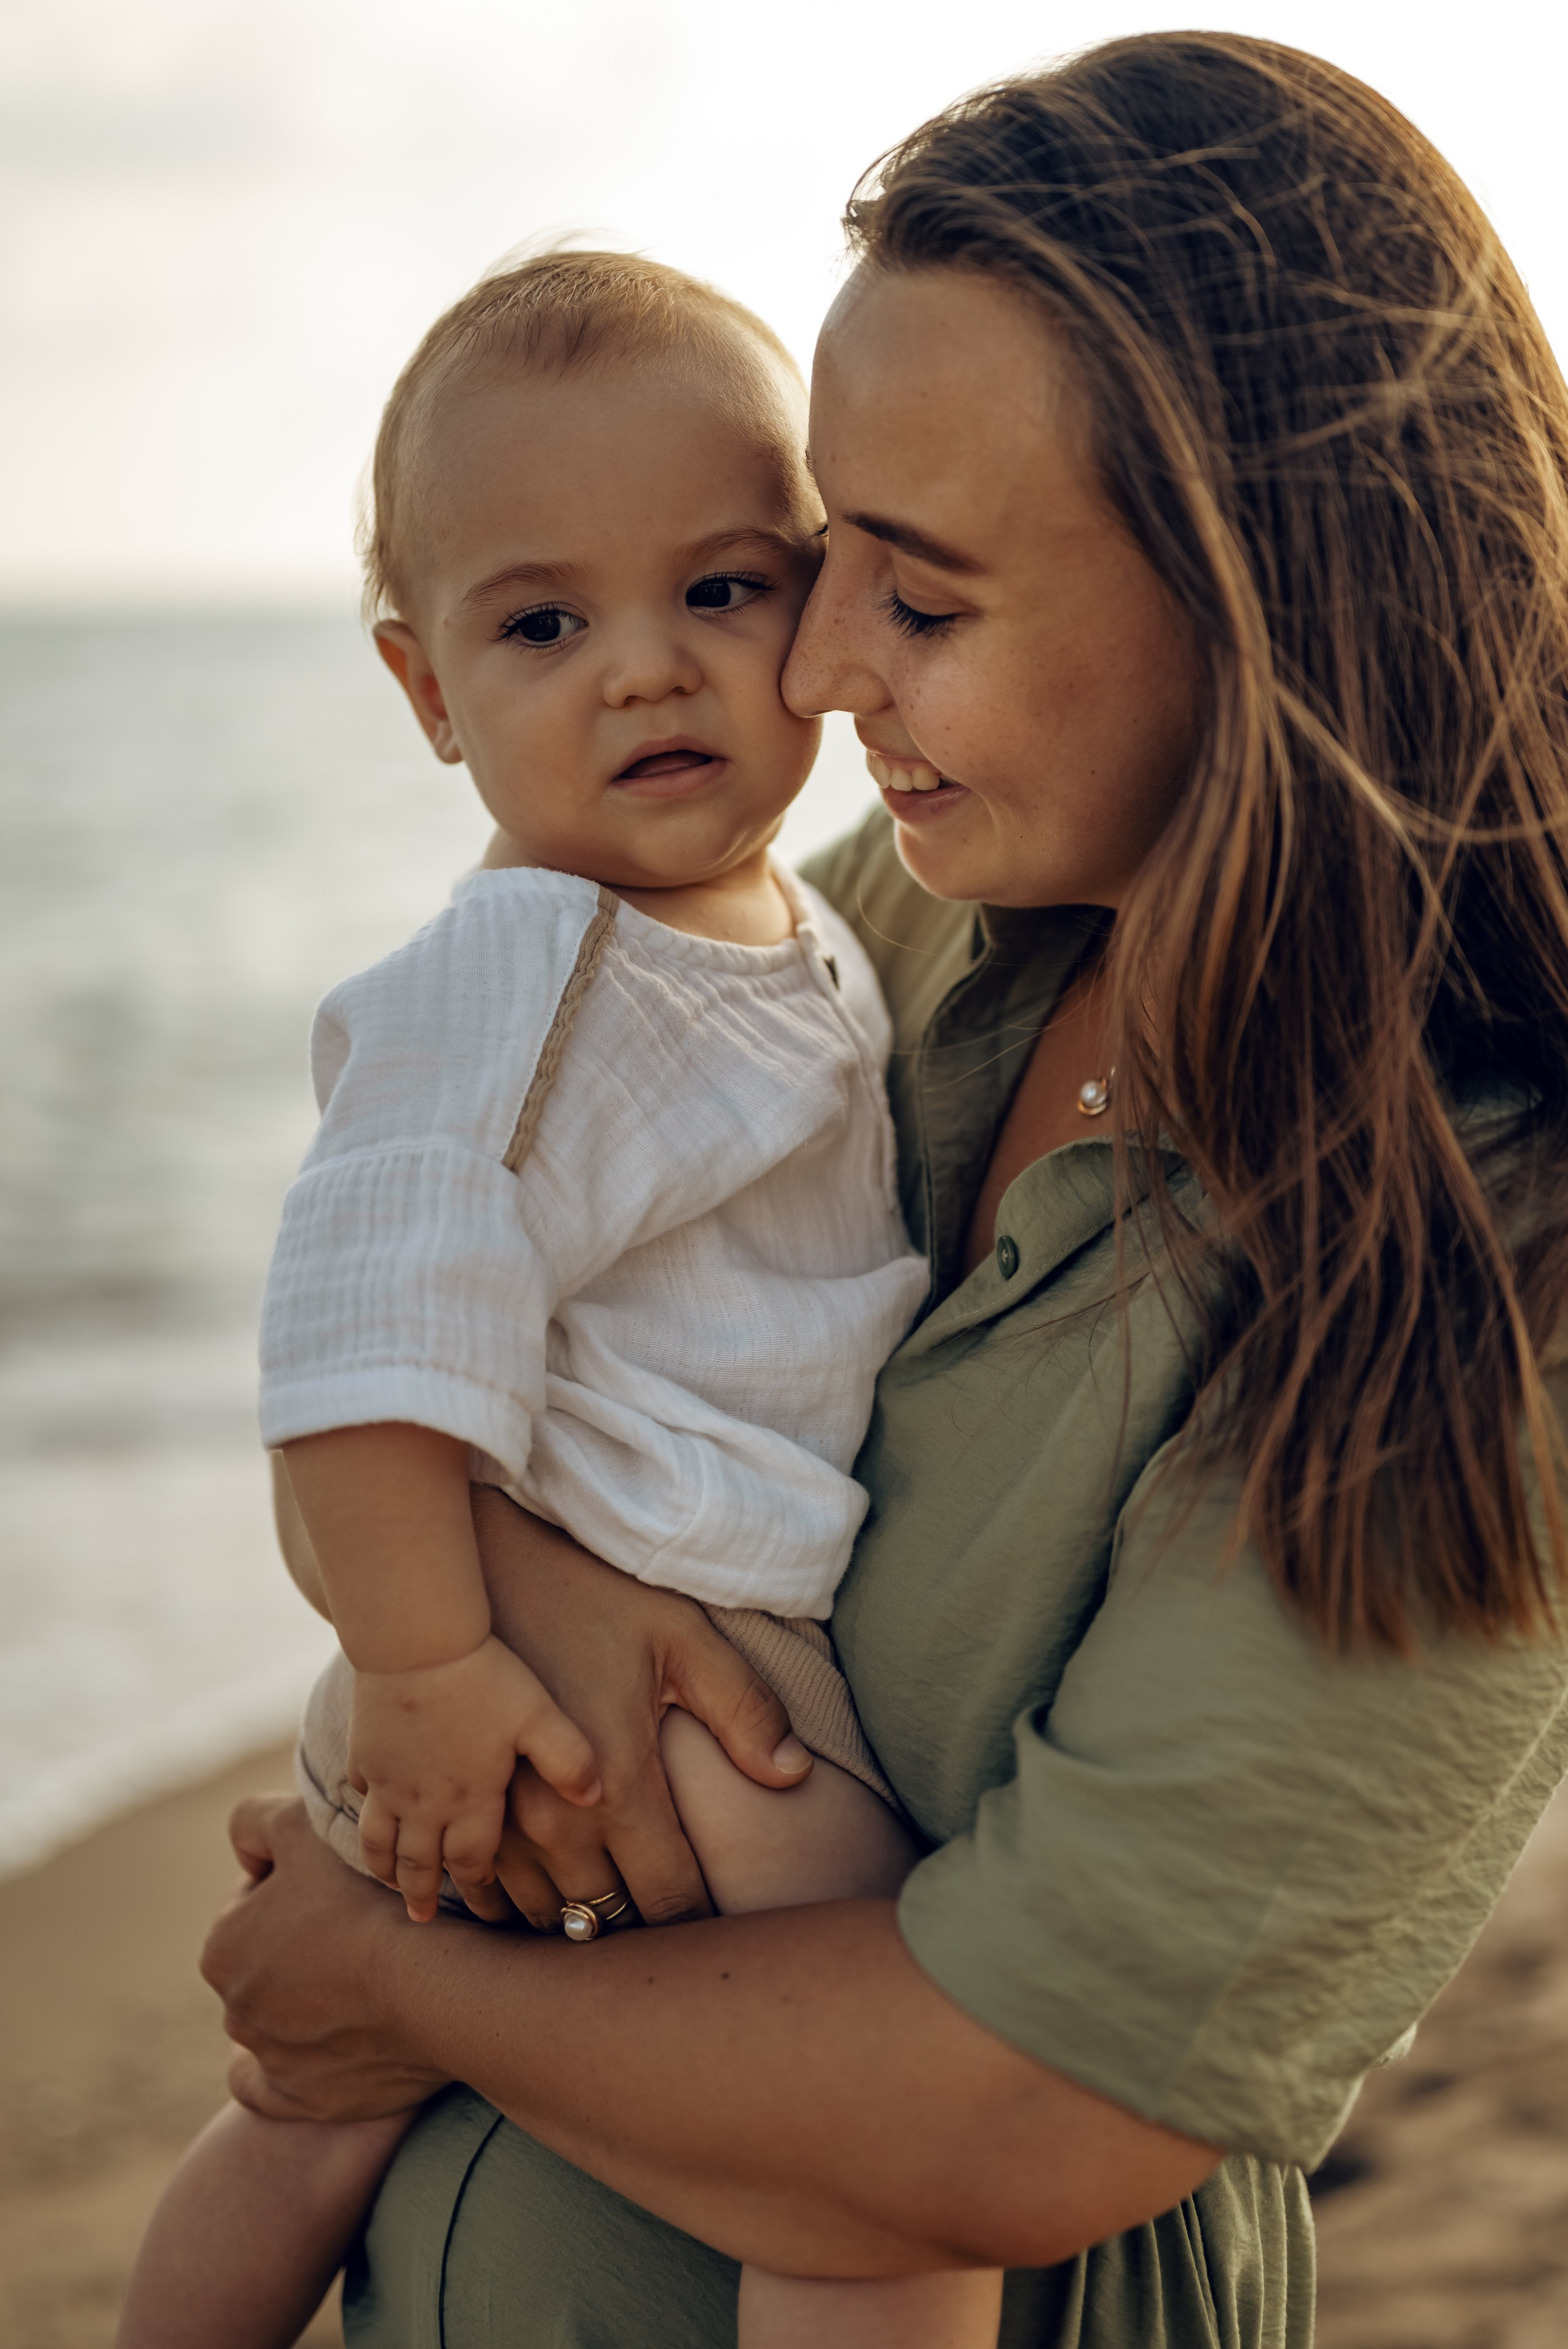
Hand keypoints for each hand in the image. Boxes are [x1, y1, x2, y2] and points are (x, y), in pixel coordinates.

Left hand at [203, 1796, 452, 2121]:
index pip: (254, 1902)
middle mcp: (234, 2010)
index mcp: (221, 1948)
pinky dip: (287, 2067)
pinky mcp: (303, 2101)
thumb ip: (253, 1821)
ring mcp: (269, 2061)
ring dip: (306, 1999)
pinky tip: (312, 2046)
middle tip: (360, 1926)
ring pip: (276, 2020)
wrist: (432, 1985)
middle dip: (300, 1945)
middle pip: (268, 1962)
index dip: (296, 1884)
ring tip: (364, 1977)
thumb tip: (243, 1850)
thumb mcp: (301, 1826)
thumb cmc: (366, 1899)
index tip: (341, 1884)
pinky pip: (273, 2086)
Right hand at [350, 1635, 600, 1922]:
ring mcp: (387, 1779)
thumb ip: (570, 1759)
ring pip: (378, 1841)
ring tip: (390, 1885)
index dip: (480, 1887)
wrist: (415, 1638)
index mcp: (469, 1800)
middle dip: (422, 1894)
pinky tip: (371, 1813)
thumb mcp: (540, 1715)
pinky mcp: (365, 1750)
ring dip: (385, 1868)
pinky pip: (359, 1795)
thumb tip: (599, 1798)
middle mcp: (422, 1802)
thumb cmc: (484, 1676)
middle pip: (418, 1863)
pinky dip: (364, 1814)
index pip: (472, 1862)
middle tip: (422, 1918)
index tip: (486, 1906)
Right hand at [470, 1489, 812, 1931]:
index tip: (721, 1924)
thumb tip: (795, 1777)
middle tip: (671, 1923)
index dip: (700, 1924)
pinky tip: (539, 1889)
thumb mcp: (682, 1636)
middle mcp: (554, 1822)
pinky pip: (482, 1892)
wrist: (483, 1562)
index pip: (670, 1903)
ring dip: (576, 1920)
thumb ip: (745, 1708)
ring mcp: (496, 1820)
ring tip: (612, 1906)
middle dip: (642, 1928)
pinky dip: (511, 1902)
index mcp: (619, 1788)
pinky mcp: (455, 1806)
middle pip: (607, 1921)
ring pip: (543, 1917)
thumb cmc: (590, 1594)